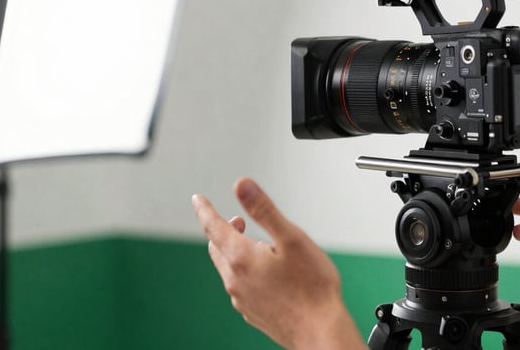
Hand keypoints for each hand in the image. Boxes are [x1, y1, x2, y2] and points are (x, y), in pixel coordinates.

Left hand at [192, 178, 366, 349]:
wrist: (320, 332)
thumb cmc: (312, 288)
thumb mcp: (292, 238)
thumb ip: (264, 210)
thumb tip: (241, 186)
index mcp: (242, 258)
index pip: (213, 227)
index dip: (205, 210)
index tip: (198, 200)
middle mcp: (236, 281)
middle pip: (218, 248)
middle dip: (223, 230)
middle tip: (239, 221)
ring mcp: (243, 300)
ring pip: (230, 268)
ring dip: (237, 252)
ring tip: (264, 247)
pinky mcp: (253, 313)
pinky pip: (241, 286)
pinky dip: (247, 272)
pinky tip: (270, 274)